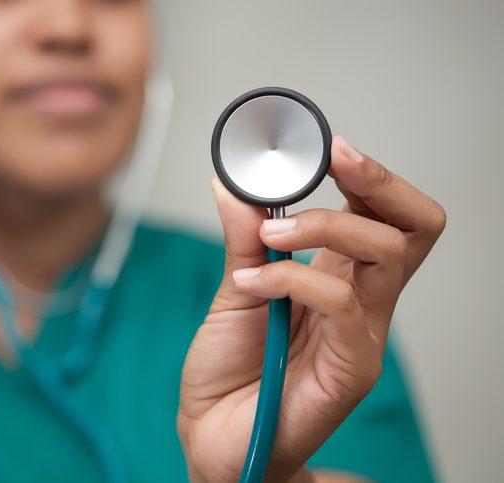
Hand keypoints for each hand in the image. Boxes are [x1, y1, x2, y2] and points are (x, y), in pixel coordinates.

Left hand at [178, 136, 445, 481]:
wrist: (213, 434)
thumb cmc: (229, 369)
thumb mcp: (234, 290)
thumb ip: (242, 240)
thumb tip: (232, 184)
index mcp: (336, 277)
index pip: (382, 216)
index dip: (369, 175)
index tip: (331, 146)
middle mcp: (361, 301)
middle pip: (411, 227)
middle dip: (375, 181)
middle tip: (333, 160)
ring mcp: (362, 334)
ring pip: (383, 252)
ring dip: (320, 224)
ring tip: (266, 234)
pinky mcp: (352, 367)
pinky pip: (342, 302)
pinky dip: (291, 277)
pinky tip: (250, 285)